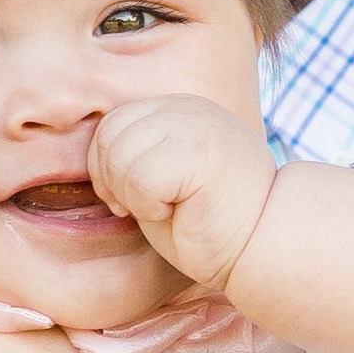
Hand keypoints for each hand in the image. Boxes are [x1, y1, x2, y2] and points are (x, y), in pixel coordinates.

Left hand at [89, 94, 281, 292]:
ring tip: (173, 207)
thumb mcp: (163, 178)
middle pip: (108, 136)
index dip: (109, 170)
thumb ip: (134, 156)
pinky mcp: (199, 151)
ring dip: (136, 197)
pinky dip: (150, 207)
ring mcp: (195, 124)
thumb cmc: (209, 223)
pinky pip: (138, 179)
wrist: (262, 245)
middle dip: (116, 183)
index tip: (137, 199)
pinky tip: (181, 212)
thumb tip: (90, 156)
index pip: (111, 126)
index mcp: (177, 109)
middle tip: (155, 206)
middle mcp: (186, 107)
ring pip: (119, 157)